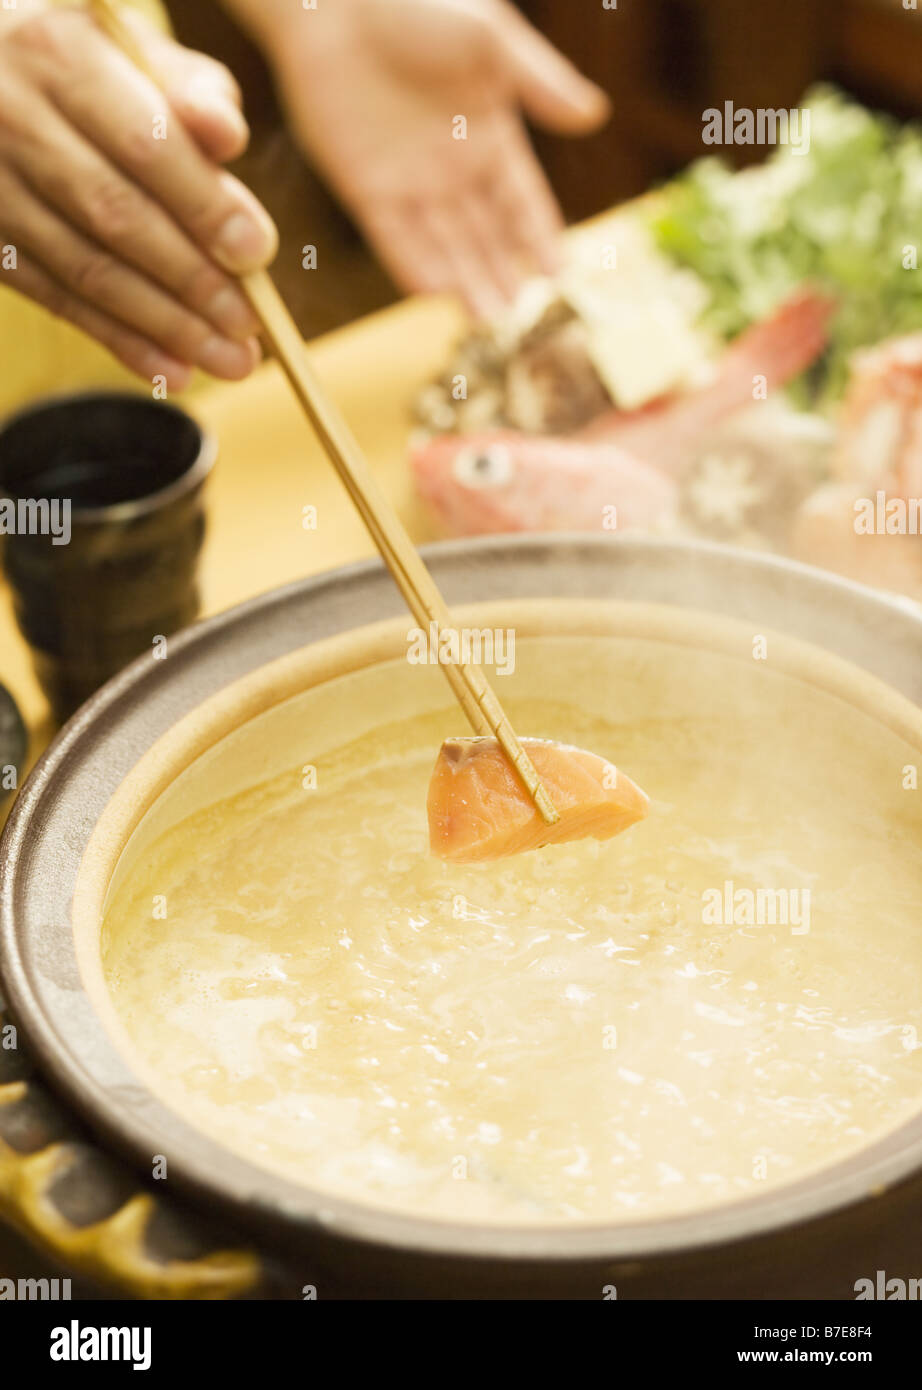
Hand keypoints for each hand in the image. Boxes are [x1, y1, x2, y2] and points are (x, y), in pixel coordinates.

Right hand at [0, 6, 278, 388]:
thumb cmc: (75, 61)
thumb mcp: (125, 44)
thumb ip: (185, 87)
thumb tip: (229, 139)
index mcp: (56, 53)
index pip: (144, 143)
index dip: (203, 204)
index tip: (256, 252)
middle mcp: (12, 118)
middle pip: (115, 215)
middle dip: (192, 279)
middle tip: (250, 324)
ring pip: (87, 269)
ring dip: (166, 326)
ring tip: (230, 361)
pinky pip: (56, 299)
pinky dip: (120, 340)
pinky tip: (173, 369)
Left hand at [233, 0, 608, 318]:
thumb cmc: (419, 2)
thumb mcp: (490, 37)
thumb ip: (539, 81)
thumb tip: (595, 117)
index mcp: (489, 134)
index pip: (522, 200)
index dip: (540, 235)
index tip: (559, 272)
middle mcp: (452, 168)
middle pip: (484, 235)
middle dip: (501, 274)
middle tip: (518, 314)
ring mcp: (408, 181)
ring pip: (443, 245)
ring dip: (463, 282)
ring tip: (485, 318)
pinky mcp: (364, 187)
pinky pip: (393, 237)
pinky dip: (412, 263)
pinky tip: (433, 292)